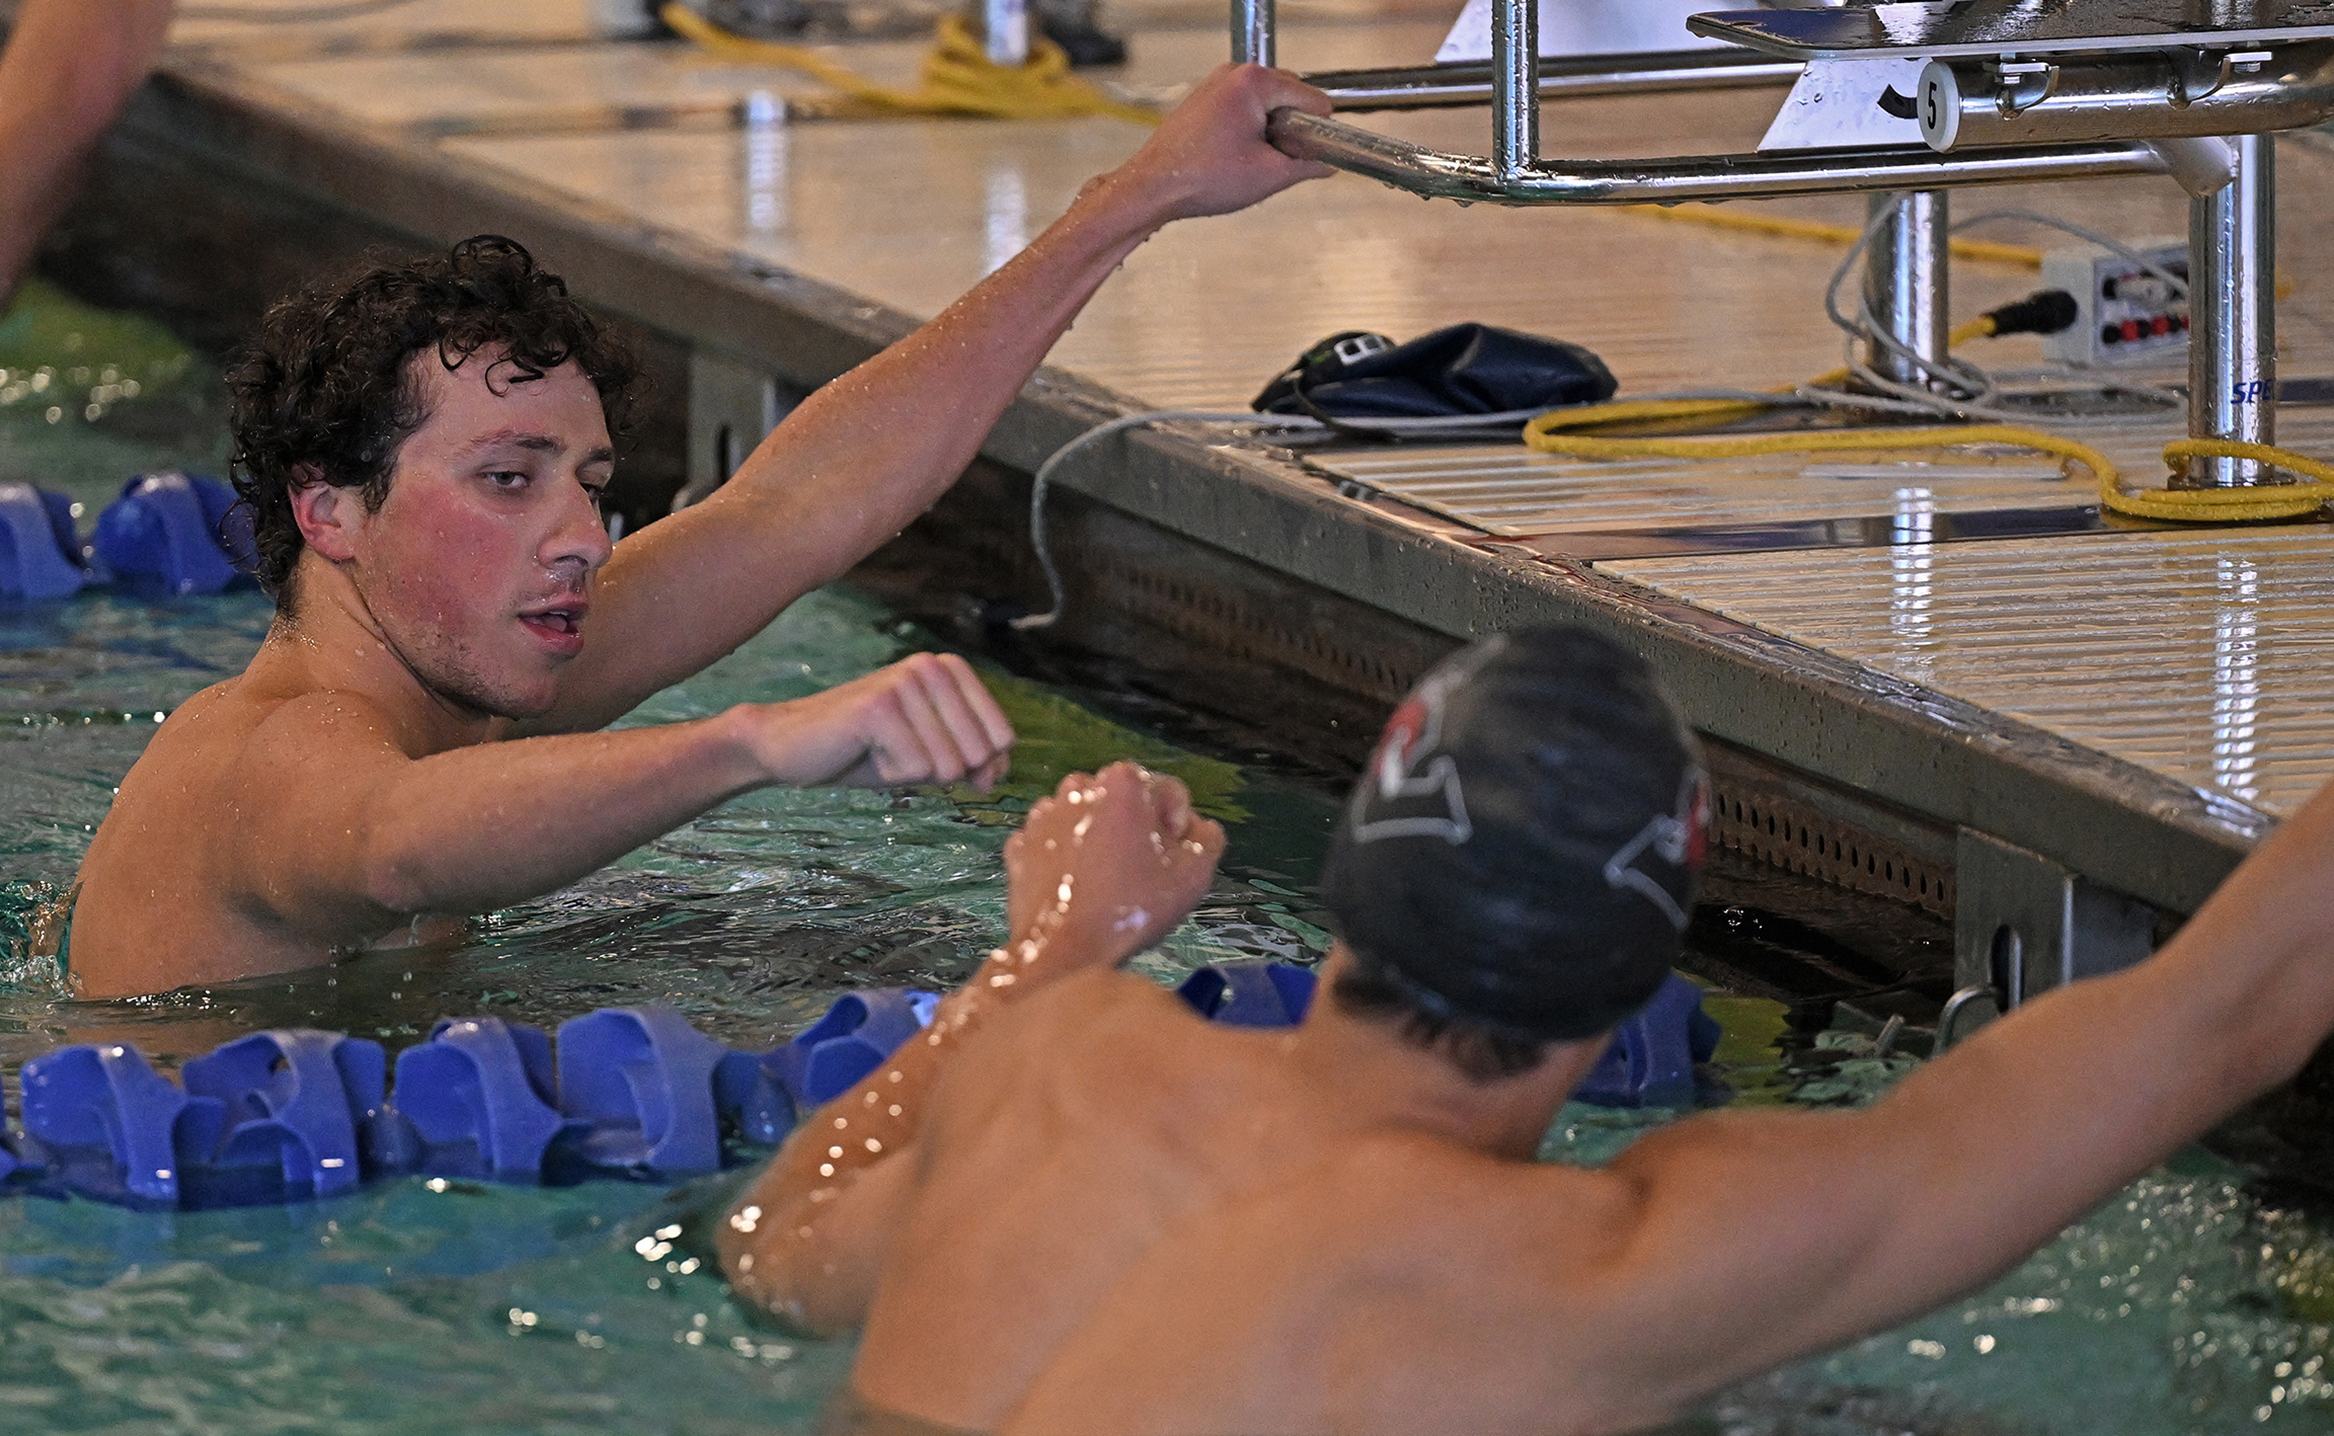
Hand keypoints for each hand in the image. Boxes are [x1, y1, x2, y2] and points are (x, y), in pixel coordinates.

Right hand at [737, 652, 1014, 790]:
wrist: (791, 747)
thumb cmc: (865, 750)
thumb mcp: (930, 756)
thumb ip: (973, 760)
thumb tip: (998, 775)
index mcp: (950, 669)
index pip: (1003, 737)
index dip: (976, 765)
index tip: (933, 756)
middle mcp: (931, 667)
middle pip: (979, 753)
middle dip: (941, 771)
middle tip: (898, 752)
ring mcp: (904, 682)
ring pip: (947, 765)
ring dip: (912, 773)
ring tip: (879, 750)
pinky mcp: (880, 706)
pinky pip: (915, 769)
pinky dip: (890, 775)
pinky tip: (864, 751)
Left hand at [1001, 761, 1224, 972]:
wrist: (1063, 951)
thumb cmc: (1131, 909)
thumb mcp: (1194, 873)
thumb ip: (1206, 836)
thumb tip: (1195, 827)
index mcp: (1122, 781)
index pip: (1169, 793)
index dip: (1178, 830)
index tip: (1168, 862)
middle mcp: (1079, 785)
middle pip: (1126, 802)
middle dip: (1138, 830)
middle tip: (1140, 873)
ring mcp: (1042, 813)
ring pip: (1090, 820)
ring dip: (1102, 841)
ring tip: (1107, 883)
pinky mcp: (1020, 842)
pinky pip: (1057, 842)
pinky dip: (1068, 857)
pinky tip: (1078, 888)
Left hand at [1108, 64, 1334, 223]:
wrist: (1153, 188)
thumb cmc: (1199, 178)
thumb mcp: (1271, 175)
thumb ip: (1308, 165)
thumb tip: (1327, 164)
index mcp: (1254, 82)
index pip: (1311, 98)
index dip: (1317, 130)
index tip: (1308, 154)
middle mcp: (1234, 74)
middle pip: (1290, 97)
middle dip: (1292, 129)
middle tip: (1276, 161)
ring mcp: (1217, 84)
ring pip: (1267, 105)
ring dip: (1270, 132)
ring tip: (1251, 162)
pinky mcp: (1207, 99)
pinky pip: (1245, 110)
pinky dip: (1250, 131)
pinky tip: (1236, 157)